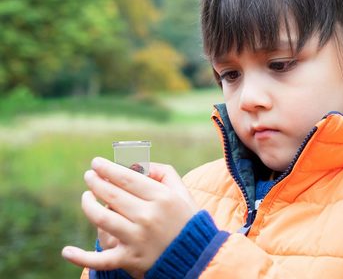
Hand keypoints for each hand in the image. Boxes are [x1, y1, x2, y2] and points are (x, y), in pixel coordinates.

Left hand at [62, 157, 197, 275]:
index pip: (126, 178)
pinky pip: (101, 260)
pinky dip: (81, 257)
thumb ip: (162, 172)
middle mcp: (147, 217)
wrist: (195, 256)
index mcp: (161, 197)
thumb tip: (138, 164)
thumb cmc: (185, 218)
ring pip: (102, 218)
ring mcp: (137, 239)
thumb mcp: (181, 190)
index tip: (96, 163)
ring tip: (86, 196)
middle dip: (95, 181)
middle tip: (89, 175)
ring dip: (88, 205)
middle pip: (111, 194)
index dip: (107, 168)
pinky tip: (67, 251)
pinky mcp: (130, 259)